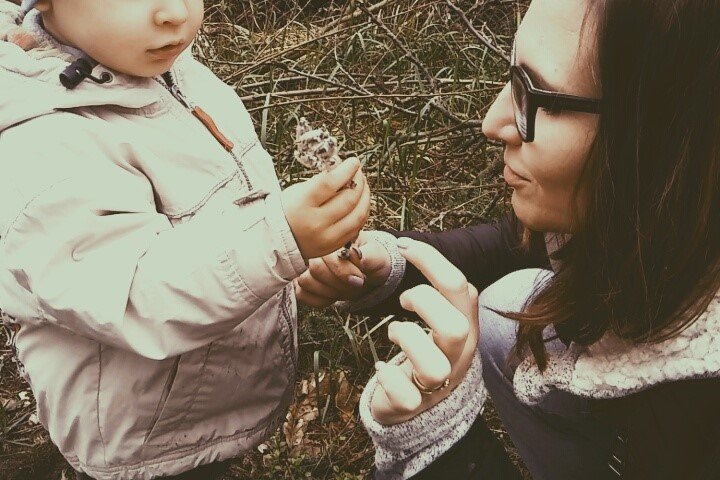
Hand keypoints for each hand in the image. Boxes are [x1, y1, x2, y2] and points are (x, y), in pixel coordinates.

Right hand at [282, 158, 369, 258]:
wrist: (279, 239)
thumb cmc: (289, 210)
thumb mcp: (297, 191)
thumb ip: (320, 181)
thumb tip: (344, 170)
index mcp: (302, 204)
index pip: (329, 183)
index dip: (346, 170)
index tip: (353, 162)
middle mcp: (315, 222)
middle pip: (348, 199)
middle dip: (359, 182)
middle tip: (358, 173)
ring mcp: (327, 236)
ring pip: (357, 215)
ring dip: (365, 197)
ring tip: (363, 186)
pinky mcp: (335, 245)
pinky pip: (357, 228)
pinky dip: (362, 212)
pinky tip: (360, 203)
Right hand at [295, 230, 391, 306]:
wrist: (371, 273)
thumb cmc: (372, 260)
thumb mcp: (376, 256)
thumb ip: (366, 256)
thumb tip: (355, 255)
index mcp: (331, 240)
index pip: (326, 257)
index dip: (342, 272)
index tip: (359, 279)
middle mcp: (315, 252)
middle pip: (315, 270)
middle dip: (338, 283)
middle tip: (354, 284)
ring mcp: (307, 268)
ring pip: (305, 282)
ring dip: (329, 291)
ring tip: (344, 289)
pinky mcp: (304, 285)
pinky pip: (301, 295)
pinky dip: (320, 300)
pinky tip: (333, 296)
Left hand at [370, 238, 478, 424]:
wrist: (417, 405)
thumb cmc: (424, 350)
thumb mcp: (436, 320)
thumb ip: (432, 292)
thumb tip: (404, 245)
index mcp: (466, 326)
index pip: (460, 287)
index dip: (431, 260)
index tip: (403, 246)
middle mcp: (459, 356)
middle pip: (455, 327)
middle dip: (423, 302)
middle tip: (403, 300)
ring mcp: (440, 384)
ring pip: (433, 367)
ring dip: (406, 340)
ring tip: (395, 332)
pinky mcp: (415, 405)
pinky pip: (405, 395)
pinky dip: (386, 376)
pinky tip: (381, 367)